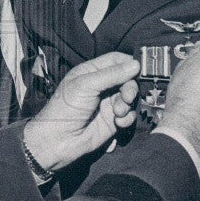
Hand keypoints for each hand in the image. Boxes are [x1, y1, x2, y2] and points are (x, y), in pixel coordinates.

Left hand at [23, 52, 140, 172]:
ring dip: (128, 104)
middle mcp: (102, 86)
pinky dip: (127, 118)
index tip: (140, 69)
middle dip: (130, 87)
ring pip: (130, 98)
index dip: (129, 63)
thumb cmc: (66, 108)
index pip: (116, 60)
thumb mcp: (86, 85)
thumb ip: (112, 74)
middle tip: (127, 96)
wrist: (59, 140)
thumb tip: (135, 64)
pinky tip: (118, 122)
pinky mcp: (113, 120)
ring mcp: (108, 103)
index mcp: (92, 72)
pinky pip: (129, 115)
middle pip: (127, 79)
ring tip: (118, 112)